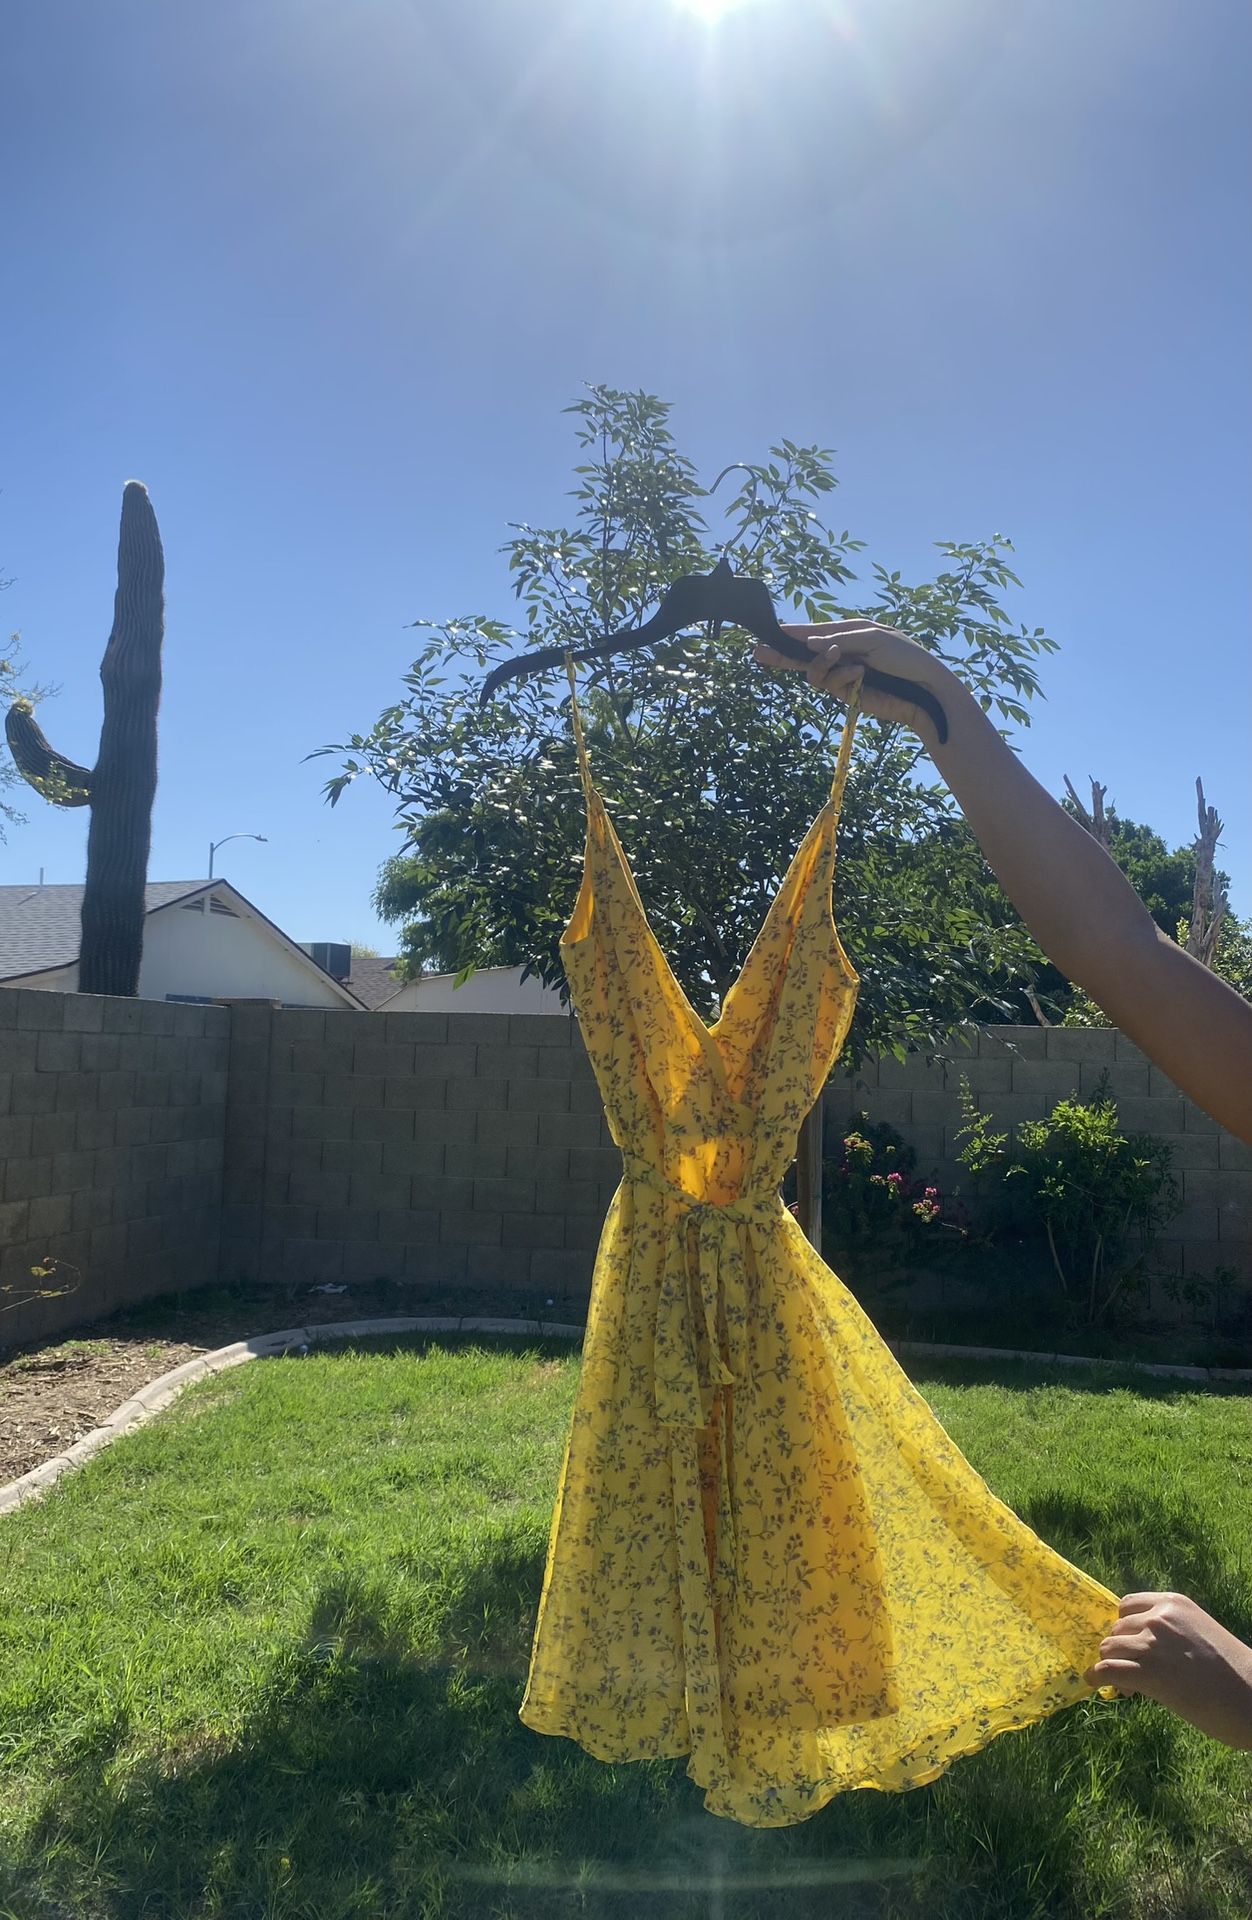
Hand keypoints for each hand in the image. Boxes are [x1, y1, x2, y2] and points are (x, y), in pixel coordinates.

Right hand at [755, 621, 960, 751]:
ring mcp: (842, 674)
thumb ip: (839, 639)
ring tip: (847, 662)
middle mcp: (841, 652)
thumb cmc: (904, 657)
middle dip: (782, 653)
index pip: (813, 632)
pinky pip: (830, 684)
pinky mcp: (847, 693)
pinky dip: (843, 678)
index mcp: (848, 632)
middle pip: (803, 654)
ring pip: (814, 672)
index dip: (791, 633)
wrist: (924, 688)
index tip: (770, 631)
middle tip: (759, 652)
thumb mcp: (872, 638)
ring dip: (826, 664)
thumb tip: (807, 642)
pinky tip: (861, 675)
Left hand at [1085, 1592, 1251, 1747]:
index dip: (1126, 1628)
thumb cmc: (1232, 1672)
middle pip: (1117, 1630)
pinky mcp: (1149, 1673)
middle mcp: (1159, 1618)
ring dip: (1112, 1665)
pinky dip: (1097, 1676)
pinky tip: (1096, 1684)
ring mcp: (1152, 1644)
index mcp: (1173, 1604)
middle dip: (1121, 1650)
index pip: (1128, 1606)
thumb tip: (1141, 1648)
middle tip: (1132, 1672)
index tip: (1131, 1645)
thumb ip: (1171, 1633)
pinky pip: (1107, 1669)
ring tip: (1128, 1685)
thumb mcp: (1200, 1634)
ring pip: (1109, 1648)